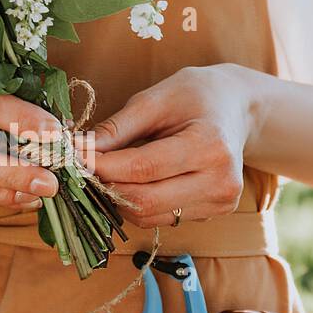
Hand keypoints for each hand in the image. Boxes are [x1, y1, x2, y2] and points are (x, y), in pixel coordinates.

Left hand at [91, 65, 253, 227]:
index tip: (74, 158)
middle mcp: (221, 181)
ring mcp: (221, 202)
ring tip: (111, 171)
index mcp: (210, 145)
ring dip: (120, 198)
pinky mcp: (214, 213)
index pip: (143, 168)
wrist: (237, 108)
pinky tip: (137, 181)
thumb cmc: (195, 95)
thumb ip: (117, 128)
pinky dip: (139, 203)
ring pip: (149, 216)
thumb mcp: (154, 99)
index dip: (102, 167)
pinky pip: (162, 218)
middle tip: (86, 168)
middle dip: (107, 186)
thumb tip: (79, 150)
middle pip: (144, 201)